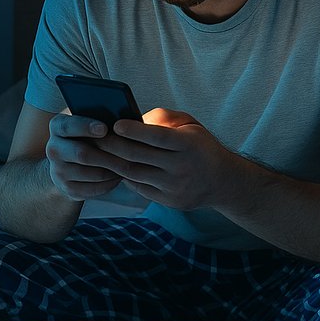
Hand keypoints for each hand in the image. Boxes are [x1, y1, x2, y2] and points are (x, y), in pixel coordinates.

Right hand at [44, 113, 124, 200]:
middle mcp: (53, 149)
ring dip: (114, 170)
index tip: (104, 129)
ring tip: (130, 164)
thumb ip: (100, 119)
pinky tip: (120, 176)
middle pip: (82, 153)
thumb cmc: (88, 137)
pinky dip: (110, 183)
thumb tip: (125, 121)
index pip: (68, 126)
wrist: (69, 164)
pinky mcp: (68, 189)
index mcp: (57, 127)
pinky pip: (94, 188)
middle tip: (130, 153)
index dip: (86, 127)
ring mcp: (58, 172)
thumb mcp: (88, 124)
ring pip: (92, 173)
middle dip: (109, 154)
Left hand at [95, 108, 235, 210]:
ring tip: (99, 152)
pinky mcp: (169, 201)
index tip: (114, 124)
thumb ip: (163, 119)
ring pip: (135, 174)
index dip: (134, 130)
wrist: (222, 181)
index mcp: (189, 144)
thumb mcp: (190, 125)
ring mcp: (175, 187)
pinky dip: (125, 176)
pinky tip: (115, 166)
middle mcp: (182, 167)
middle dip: (114, 146)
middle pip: (139, 156)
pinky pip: (139, 188)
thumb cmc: (200, 146)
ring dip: (113, 162)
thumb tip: (133, 119)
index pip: (157, 136)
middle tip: (97, 137)